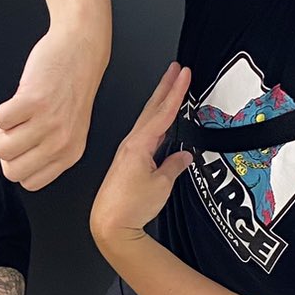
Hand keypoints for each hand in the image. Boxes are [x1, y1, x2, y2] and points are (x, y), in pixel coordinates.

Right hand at [0, 20, 109, 189]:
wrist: (80, 51)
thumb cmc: (69, 87)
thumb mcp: (52, 124)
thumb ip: (20, 144)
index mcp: (69, 154)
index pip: (29, 183)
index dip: (18, 164)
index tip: (22, 147)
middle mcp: (61, 143)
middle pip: (12, 171)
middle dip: (6, 151)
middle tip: (18, 129)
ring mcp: (49, 123)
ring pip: (3, 148)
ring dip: (3, 130)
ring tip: (19, 114)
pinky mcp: (35, 101)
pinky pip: (0, 120)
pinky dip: (3, 110)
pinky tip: (19, 100)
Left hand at [88, 63, 193, 248]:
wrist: (111, 225)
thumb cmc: (129, 207)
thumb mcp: (161, 185)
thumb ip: (174, 165)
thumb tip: (183, 156)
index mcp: (139, 145)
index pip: (163, 111)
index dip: (175, 91)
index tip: (184, 74)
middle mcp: (131, 144)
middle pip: (152, 109)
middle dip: (165, 87)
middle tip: (175, 69)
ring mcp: (127, 152)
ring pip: (147, 120)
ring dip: (159, 102)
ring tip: (170, 87)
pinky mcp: (127, 162)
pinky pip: (144, 135)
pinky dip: (154, 123)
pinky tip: (161, 124)